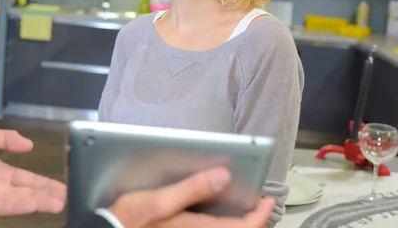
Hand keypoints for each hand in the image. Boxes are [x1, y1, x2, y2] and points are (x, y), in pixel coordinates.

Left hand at [0, 127, 66, 216]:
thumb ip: (6, 139)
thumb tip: (28, 145)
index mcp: (0, 173)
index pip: (29, 180)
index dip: (46, 184)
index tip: (64, 187)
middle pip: (29, 193)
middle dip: (48, 196)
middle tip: (69, 198)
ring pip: (20, 202)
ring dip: (39, 203)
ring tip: (58, 203)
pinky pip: (2, 206)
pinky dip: (18, 206)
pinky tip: (32, 204)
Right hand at [108, 167, 273, 227]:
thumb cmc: (131, 219)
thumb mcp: (160, 200)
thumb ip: (192, 189)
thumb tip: (223, 176)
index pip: (244, 227)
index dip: (261, 214)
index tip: (267, 198)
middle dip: (252, 219)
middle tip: (259, 202)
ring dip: (238, 222)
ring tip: (242, 206)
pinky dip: (221, 224)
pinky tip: (215, 212)